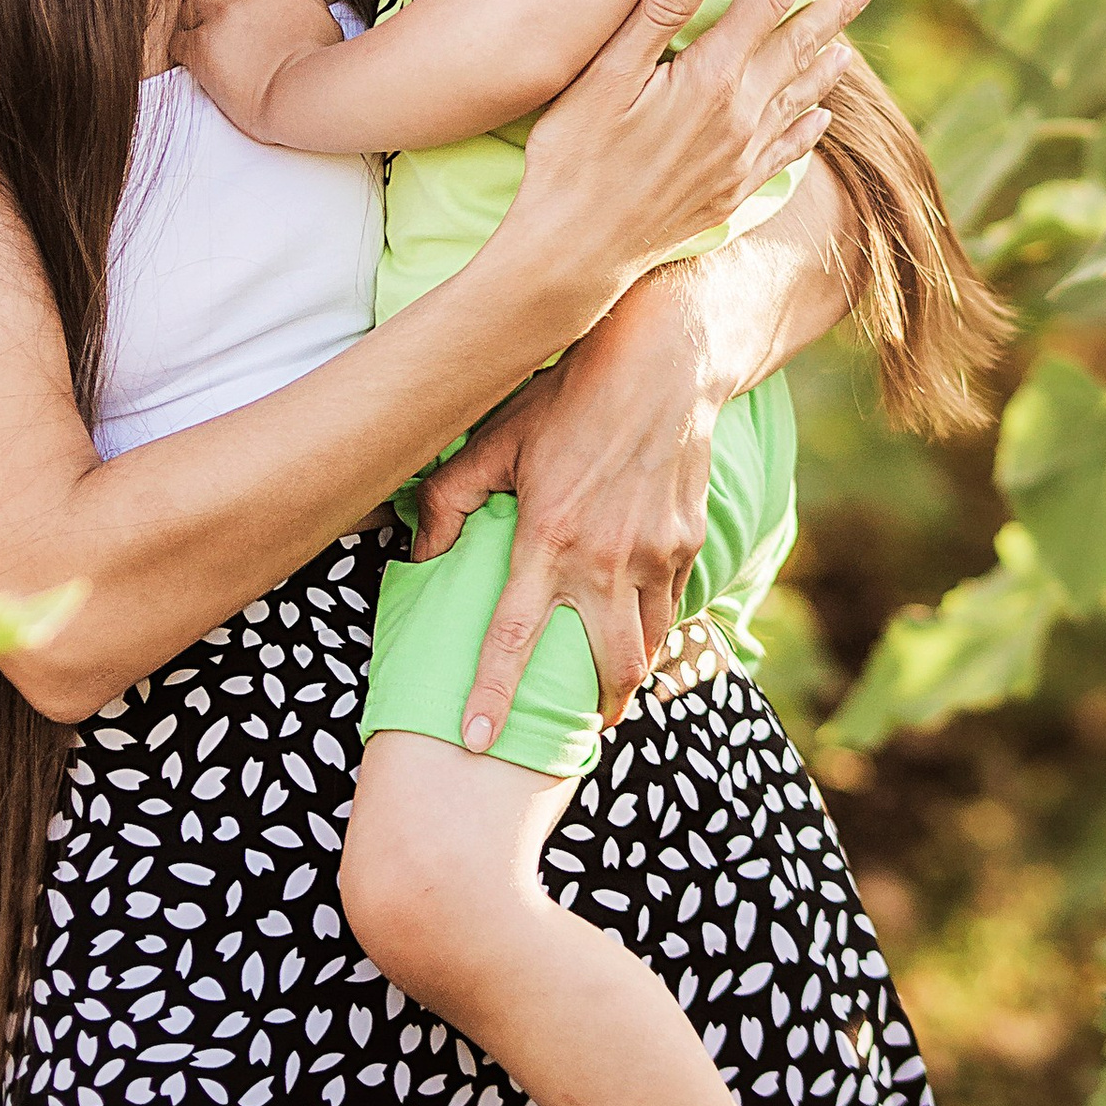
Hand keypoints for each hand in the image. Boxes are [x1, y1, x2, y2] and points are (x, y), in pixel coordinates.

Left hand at [176, 0, 340, 135]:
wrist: (300, 95)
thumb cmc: (320, 68)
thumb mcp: (327, 24)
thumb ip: (310, 6)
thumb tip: (303, 5)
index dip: (242, 0)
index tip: (242, 17)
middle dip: (215, 4)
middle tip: (217, 28)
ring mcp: (221, 16)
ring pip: (191, 7)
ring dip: (194, 23)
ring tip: (199, 42)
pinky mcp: (200, 44)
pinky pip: (177, 39)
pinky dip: (181, 49)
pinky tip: (189, 61)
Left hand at [412, 295, 722, 747]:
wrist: (662, 362)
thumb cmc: (568, 396)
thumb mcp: (496, 437)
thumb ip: (448, 496)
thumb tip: (418, 549)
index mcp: (549, 538)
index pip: (512, 637)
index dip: (492, 695)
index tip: (476, 743)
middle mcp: (607, 559)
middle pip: (608, 668)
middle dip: (595, 711)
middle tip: (577, 729)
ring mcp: (656, 554)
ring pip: (648, 645)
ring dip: (629, 676)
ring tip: (611, 690)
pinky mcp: (687, 542)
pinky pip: (671, 605)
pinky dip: (656, 628)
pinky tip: (639, 628)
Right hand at [508, 0, 875, 321]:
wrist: (575, 251)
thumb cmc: (574, 156)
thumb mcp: (603, 77)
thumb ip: (654, 12)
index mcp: (712, 77)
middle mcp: (740, 116)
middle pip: (799, 45)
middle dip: (836, 6)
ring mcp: (740, 158)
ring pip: (800, 98)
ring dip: (827, 64)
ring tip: (851, 44)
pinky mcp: (731, 190)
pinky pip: (786, 150)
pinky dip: (808, 126)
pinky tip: (820, 119)